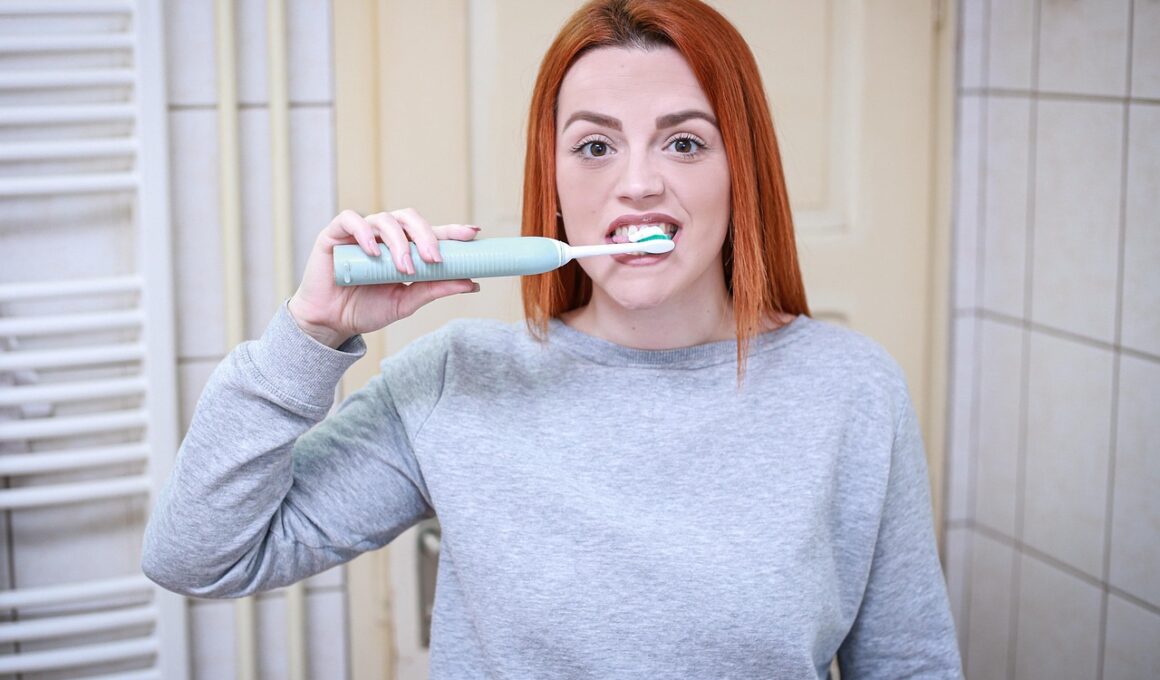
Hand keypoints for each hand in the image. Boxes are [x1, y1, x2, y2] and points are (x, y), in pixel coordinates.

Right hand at [288, 209, 480, 347]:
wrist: (331, 322)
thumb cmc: (366, 309)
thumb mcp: (406, 302)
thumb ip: (435, 289)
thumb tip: (472, 283)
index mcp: (404, 248)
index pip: (431, 233)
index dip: (452, 230)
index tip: (473, 234)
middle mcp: (384, 236)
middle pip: (410, 219)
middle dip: (427, 236)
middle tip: (435, 260)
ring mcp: (360, 233)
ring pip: (386, 220)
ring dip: (399, 243)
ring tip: (404, 269)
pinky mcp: (335, 234)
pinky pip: (351, 220)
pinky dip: (364, 232)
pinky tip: (373, 252)